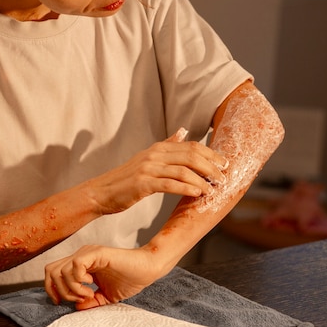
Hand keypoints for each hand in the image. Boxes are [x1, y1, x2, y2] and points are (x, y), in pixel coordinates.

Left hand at [44, 245, 160, 309]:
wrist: (148, 269)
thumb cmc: (130, 279)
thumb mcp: (106, 296)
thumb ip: (91, 301)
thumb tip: (76, 307)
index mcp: (80, 265)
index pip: (51, 272)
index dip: (51, 289)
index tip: (61, 302)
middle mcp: (80, 256)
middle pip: (51, 271)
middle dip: (60, 291)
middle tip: (79, 299)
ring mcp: (87, 253)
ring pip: (61, 270)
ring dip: (72, 288)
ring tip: (88, 293)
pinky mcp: (97, 253)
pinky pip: (75, 264)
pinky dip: (78, 279)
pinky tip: (91, 284)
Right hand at [84, 128, 227, 215]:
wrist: (100, 192)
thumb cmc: (125, 179)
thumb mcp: (146, 158)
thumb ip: (166, 145)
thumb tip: (183, 131)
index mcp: (157, 148)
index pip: (191, 146)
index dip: (211, 154)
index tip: (225, 164)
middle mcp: (153, 155)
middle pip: (191, 156)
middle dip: (211, 167)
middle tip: (224, 178)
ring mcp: (147, 169)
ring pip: (183, 171)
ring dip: (202, 181)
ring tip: (213, 190)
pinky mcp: (142, 184)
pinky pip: (170, 184)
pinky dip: (186, 189)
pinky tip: (197, 195)